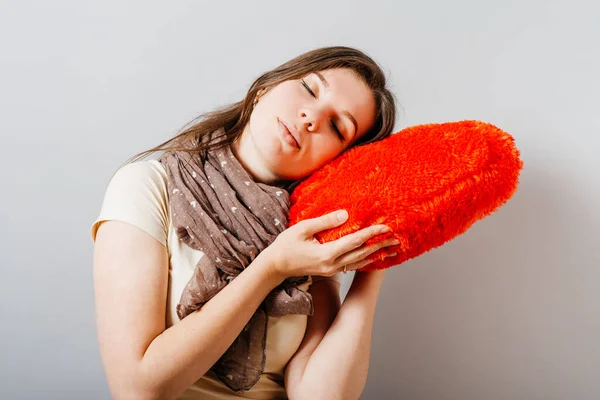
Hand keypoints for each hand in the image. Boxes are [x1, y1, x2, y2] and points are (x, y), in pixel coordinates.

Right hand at [261, 210, 398, 280]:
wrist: (275, 267)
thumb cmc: (285, 245)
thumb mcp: (302, 229)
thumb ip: (325, 222)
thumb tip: (346, 214)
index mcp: (326, 254)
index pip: (354, 242)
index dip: (371, 234)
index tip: (385, 226)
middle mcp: (332, 265)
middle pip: (362, 254)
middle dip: (380, 246)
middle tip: (397, 239)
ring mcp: (332, 270)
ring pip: (359, 262)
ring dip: (377, 255)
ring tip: (392, 249)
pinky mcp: (330, 271)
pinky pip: (352, 265)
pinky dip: (366, 260)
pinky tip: (374, 256)